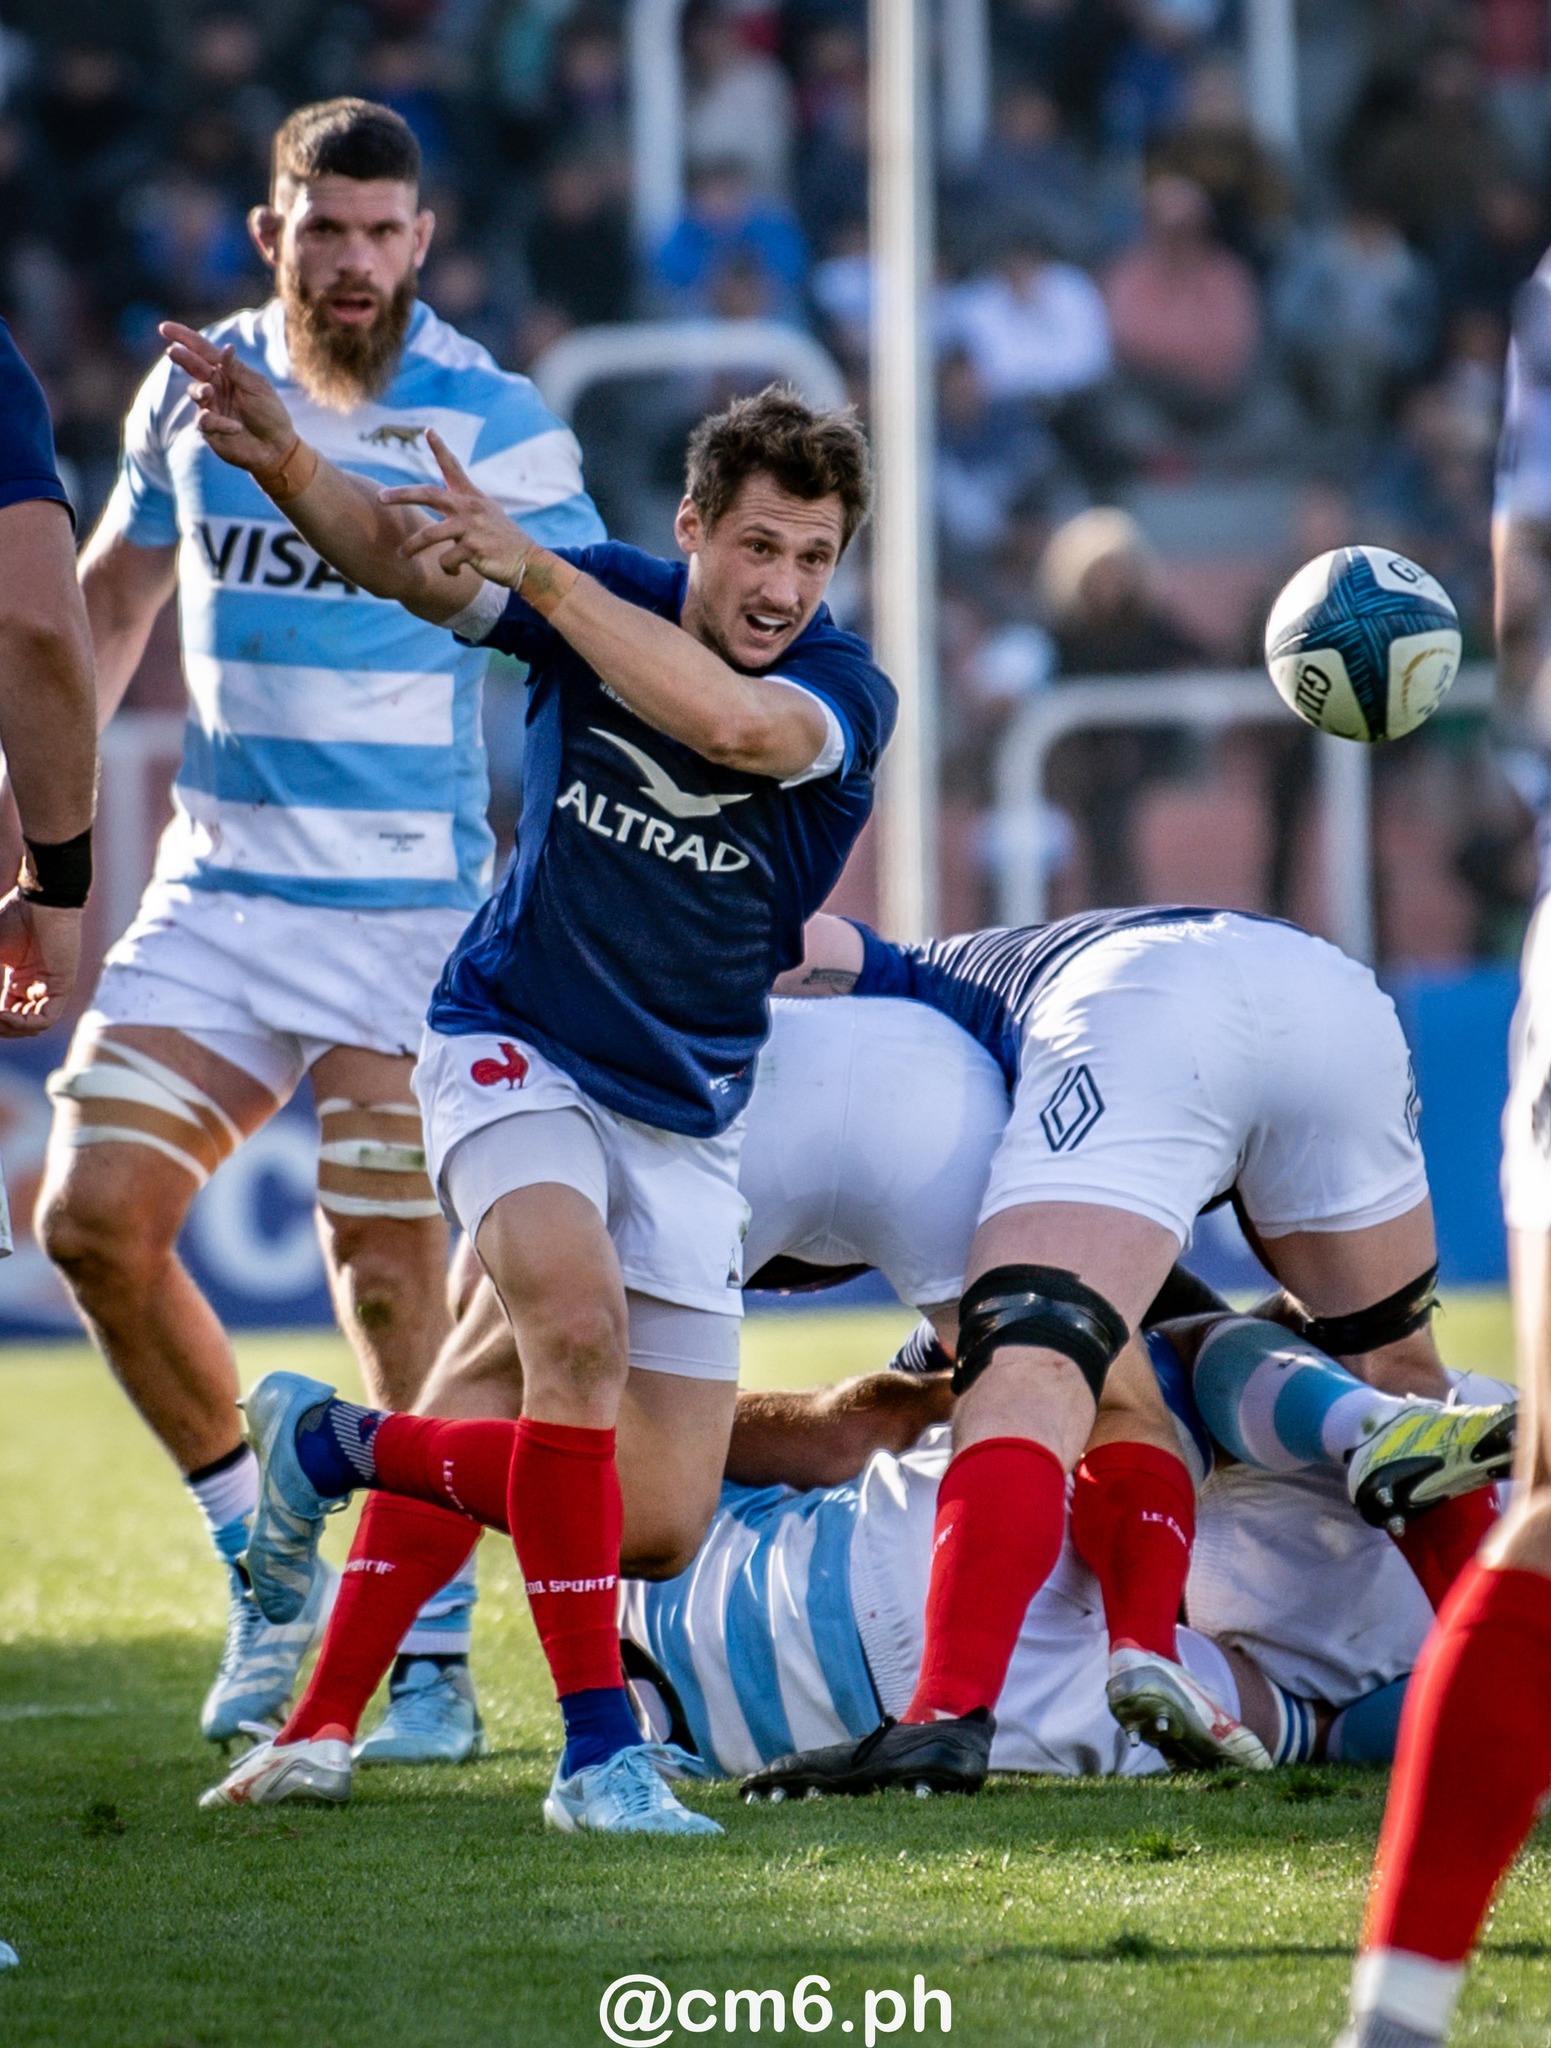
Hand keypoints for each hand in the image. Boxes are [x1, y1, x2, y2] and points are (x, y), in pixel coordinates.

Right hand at [0, 893, 81, 1034]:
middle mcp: (35, 987)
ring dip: (9, 1028)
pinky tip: (4, 1015)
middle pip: (16, 1023)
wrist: (40, 900)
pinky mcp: (62, 986)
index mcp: (19, 981)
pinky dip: (23, 1023)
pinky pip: (46, 1019)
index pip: (4, 1013)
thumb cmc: (12, 917)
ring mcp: (49, 988)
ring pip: (31, 1026)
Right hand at [161, 322, 296, 475]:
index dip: (184, 338)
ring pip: (194, 391)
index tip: (164, 328)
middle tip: (173, 352)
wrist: (276, 448)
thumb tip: (226, 347)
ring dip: (200, 390)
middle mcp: (214, 385)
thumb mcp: (258, 388)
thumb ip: (238, 370)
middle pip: (193, 366)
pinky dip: (219, 422)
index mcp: (227, 370)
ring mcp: (210, 406)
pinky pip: (204, 420)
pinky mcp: (209, 428)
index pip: (203, 349)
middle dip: (182, 358)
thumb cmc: (270, 414)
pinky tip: (235, 428)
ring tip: (209, 392)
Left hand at [379, 430, 533, 585]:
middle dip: (402, 495)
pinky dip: (447, 568)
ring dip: (412, 546)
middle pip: (429, 495)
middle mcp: (469, 508)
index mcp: (471, 497)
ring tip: (401, 554)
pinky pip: (447, 560)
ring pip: (430, 535)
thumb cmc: (502, 539)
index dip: (440, 448)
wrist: (527, 561)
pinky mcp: (474, 549)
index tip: (429, 431)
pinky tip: (456, 571)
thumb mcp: (486, 514)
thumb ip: (463, 504)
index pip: (453, 467)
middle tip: (380, 497)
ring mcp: (471, 528)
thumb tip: (440, 500)